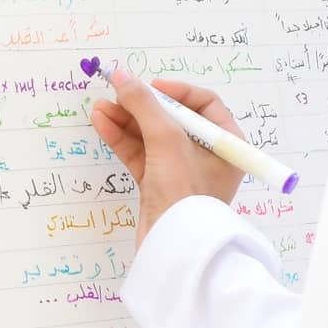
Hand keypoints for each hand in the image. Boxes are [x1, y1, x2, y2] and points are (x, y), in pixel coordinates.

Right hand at [85, 70, 242, 234]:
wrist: (172, 249)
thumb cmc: (184, 193)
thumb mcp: (166, 140)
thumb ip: (144, 105)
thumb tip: (123, 77)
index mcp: (226, 145)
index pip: (204, 104)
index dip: (176, 92)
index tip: (150, 87)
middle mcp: (207, 157)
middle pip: (172, 118)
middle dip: (143, 105)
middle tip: (118, 92)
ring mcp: (181, 172)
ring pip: (151, 136)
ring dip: (127, 120)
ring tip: (101, 107)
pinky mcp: (158, 186)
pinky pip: (140, 154)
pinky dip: (122, 138)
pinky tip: (103, 123)